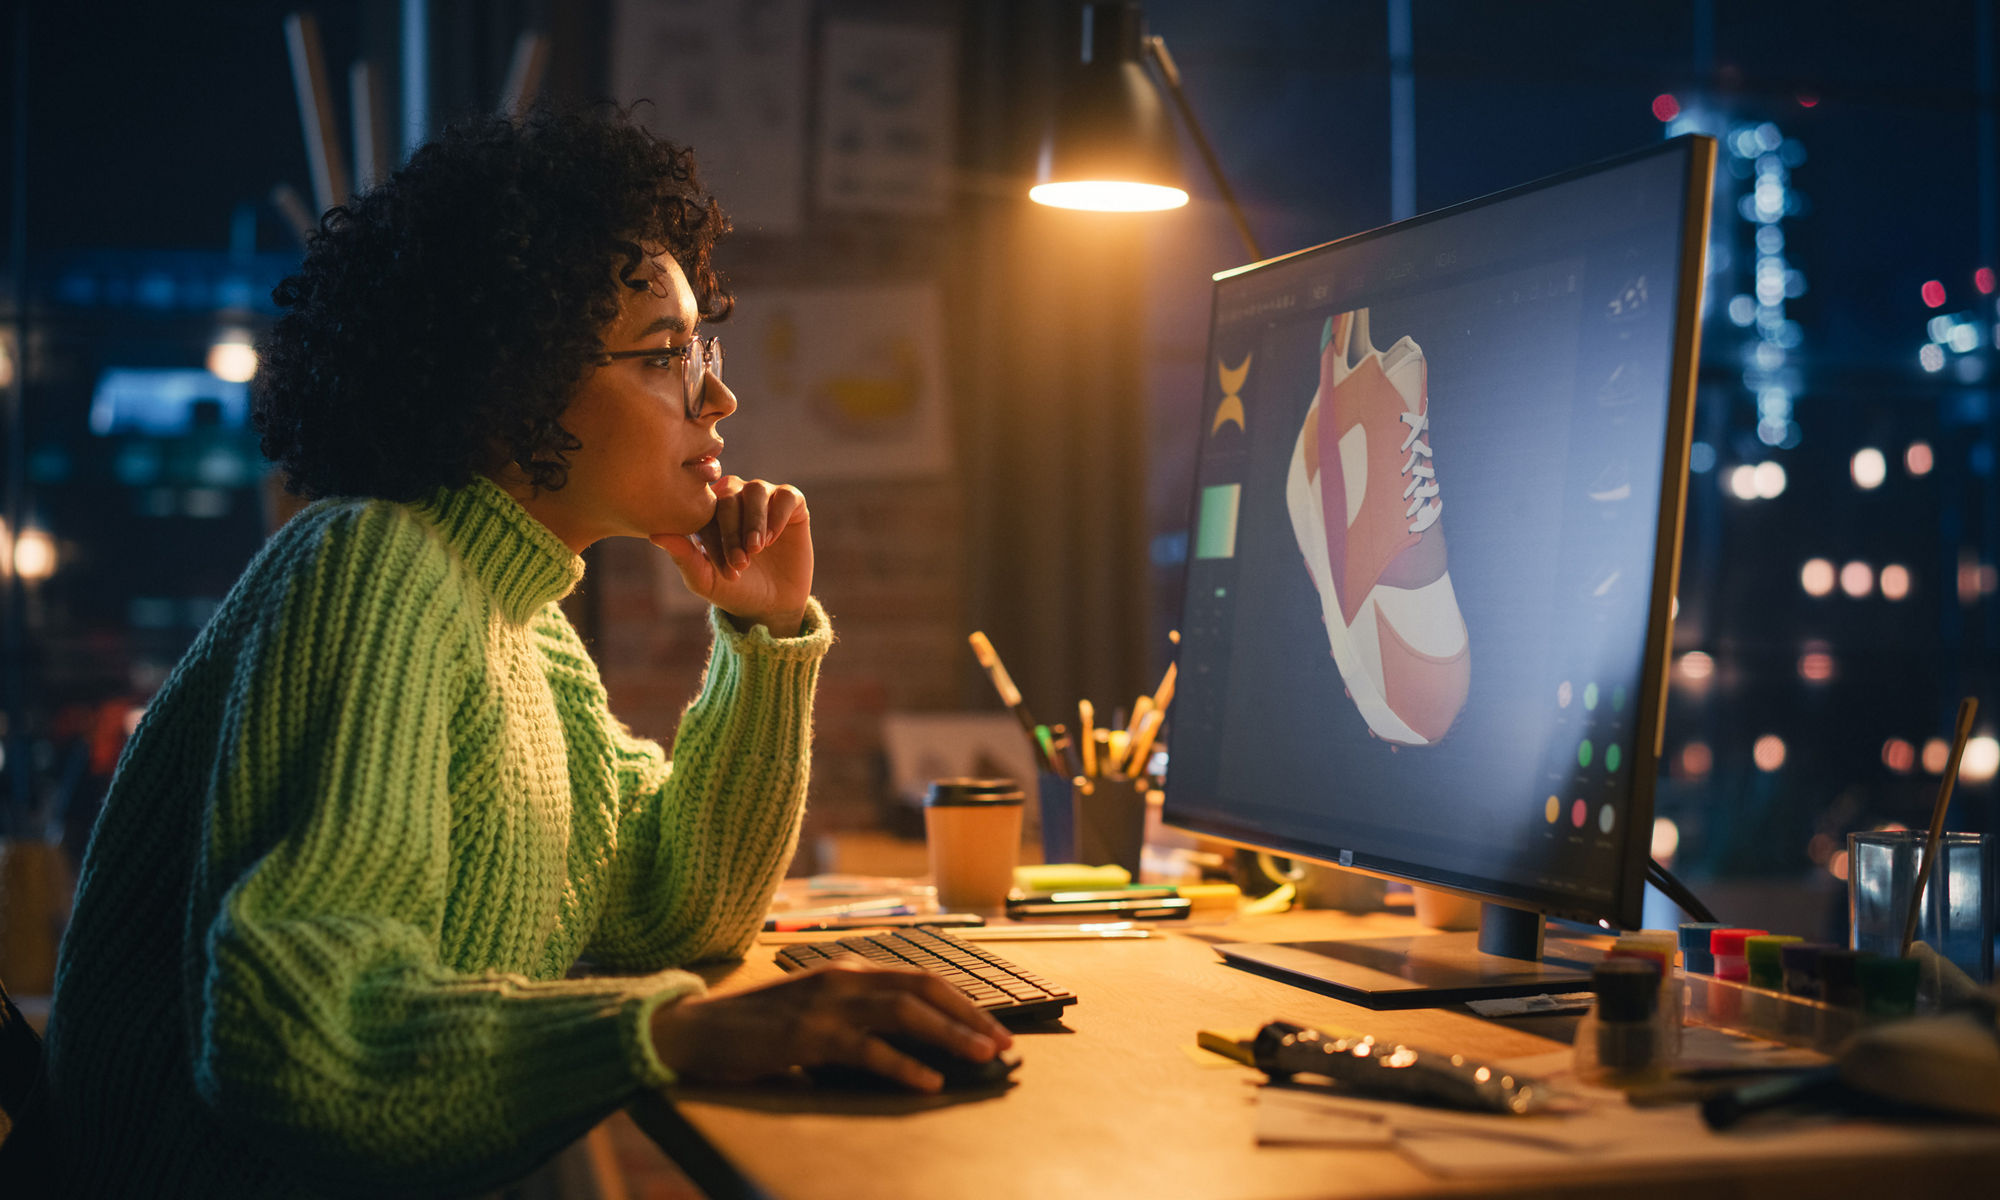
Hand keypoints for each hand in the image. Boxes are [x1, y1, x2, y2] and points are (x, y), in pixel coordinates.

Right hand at [650, 961, 1014, 1091]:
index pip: (921, 977)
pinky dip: (903, 1065)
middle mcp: (844, 977)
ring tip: (981, 1057)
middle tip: (1003, 1043)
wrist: (698, 1029)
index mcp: (850, 969)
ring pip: (904, 1013)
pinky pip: (867, 1049)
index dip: (962, 1002)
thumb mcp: (817, 1009)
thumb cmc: (760, 1026)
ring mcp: (826, 1003)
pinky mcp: (808, 1035)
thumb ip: (858, 1018)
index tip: (994, 1026)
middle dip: (969, 1016)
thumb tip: (912, 1046)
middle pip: (923, 989)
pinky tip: (928, 1081)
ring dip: (949, 1035)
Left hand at [652, 477, 812, 636]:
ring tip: (757, 548)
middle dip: (734, 530)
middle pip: (730, 494)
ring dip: (755, 520)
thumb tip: (655, 535)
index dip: (714, 534)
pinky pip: (785, 495)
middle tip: (742, 561)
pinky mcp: (792, 504)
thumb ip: (683, 557)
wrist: (771, 605)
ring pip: (756, 490)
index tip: (723, 566)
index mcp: (709, 511)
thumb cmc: (732, 590)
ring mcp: (764, 498)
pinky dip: (778, 515)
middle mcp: (735, 498)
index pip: (706, 506)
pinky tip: (773, 539)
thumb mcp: (705, 579)